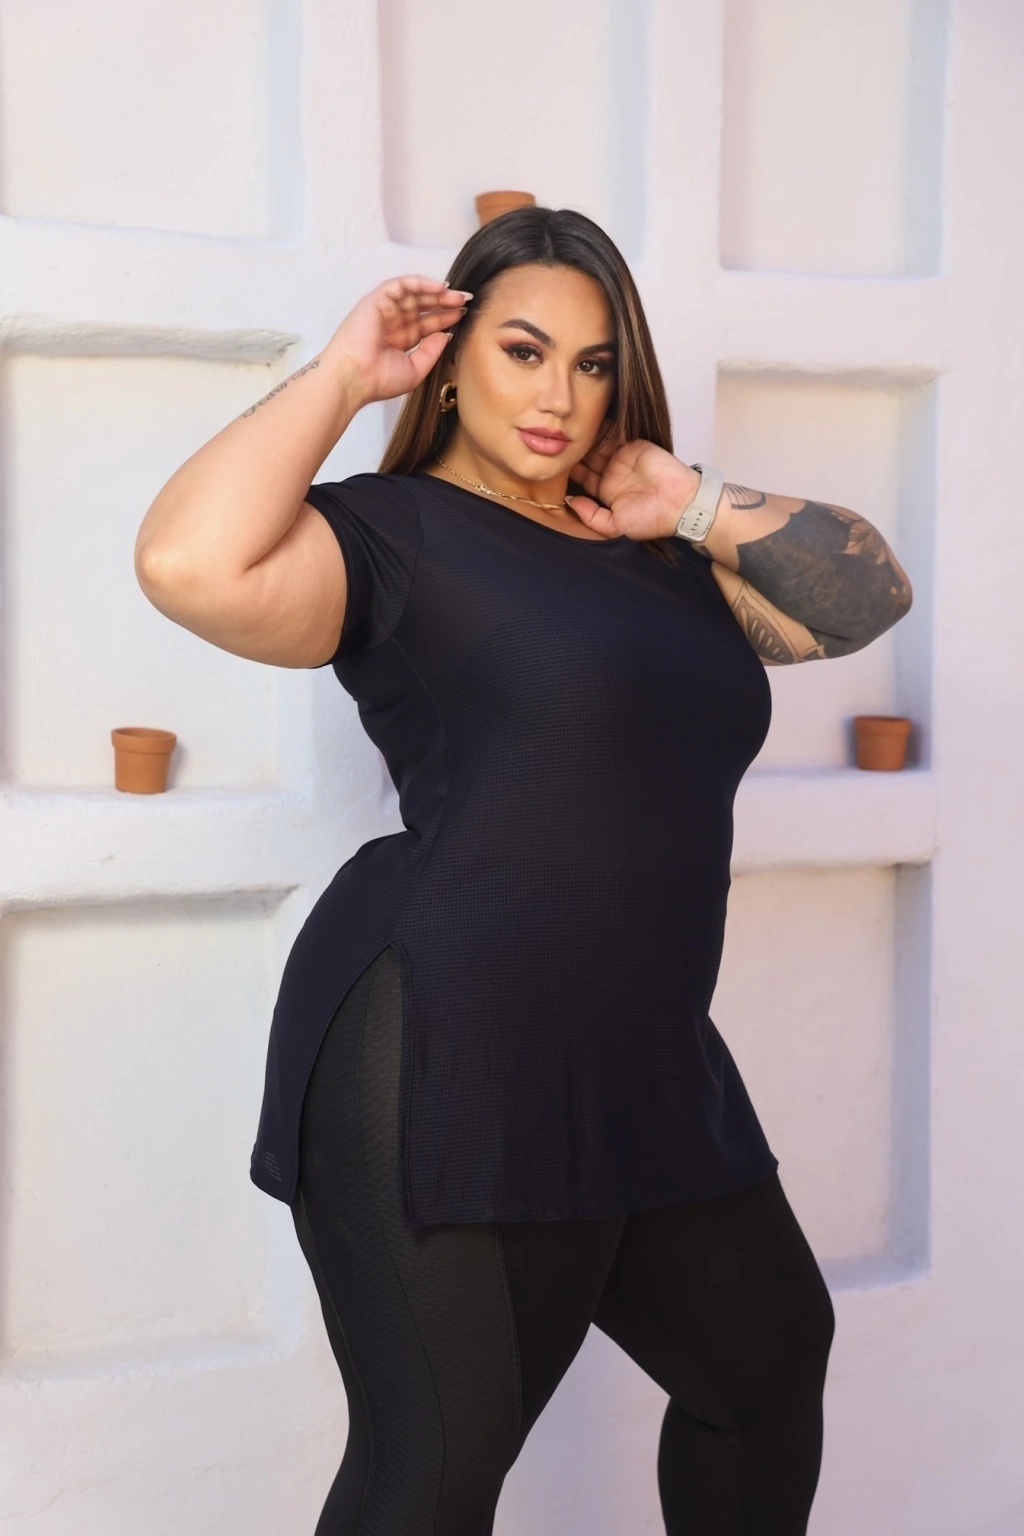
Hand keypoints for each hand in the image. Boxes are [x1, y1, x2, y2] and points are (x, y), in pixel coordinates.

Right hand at [324, 274, 472, 404]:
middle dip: (445, 303)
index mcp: (399, 340)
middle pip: (422, 306)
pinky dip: (421, 283)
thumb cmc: (378, 380)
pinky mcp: (377, 299)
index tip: (465, 315)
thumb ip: (432, 351)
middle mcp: (392, 323)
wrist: (354, 378)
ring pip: (414, 293)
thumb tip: (446, 334)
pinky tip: (441, 288)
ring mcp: (384, 310)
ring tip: (457, 295)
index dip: (445, 318)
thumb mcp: (415, 369)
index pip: (426, 324)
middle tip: (466, 300)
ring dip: (437, 292)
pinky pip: (402, 285)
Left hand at [566, 436, 700, 540]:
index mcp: (605, 491)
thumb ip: (590, 516)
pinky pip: (614, 432)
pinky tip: (587, 419)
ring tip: (568, 427)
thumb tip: (569, 500)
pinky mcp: (633, 443)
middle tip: (557, 439)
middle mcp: (612, 472)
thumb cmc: (650, 519)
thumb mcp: (615, 526)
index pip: (582, 477)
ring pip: (597, 443)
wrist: (680, 503)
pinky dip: (602, 426)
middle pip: (587, 457)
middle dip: (574, 449)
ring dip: (586, 436)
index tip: (555, 461)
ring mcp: (622, 456)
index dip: (569, 469)